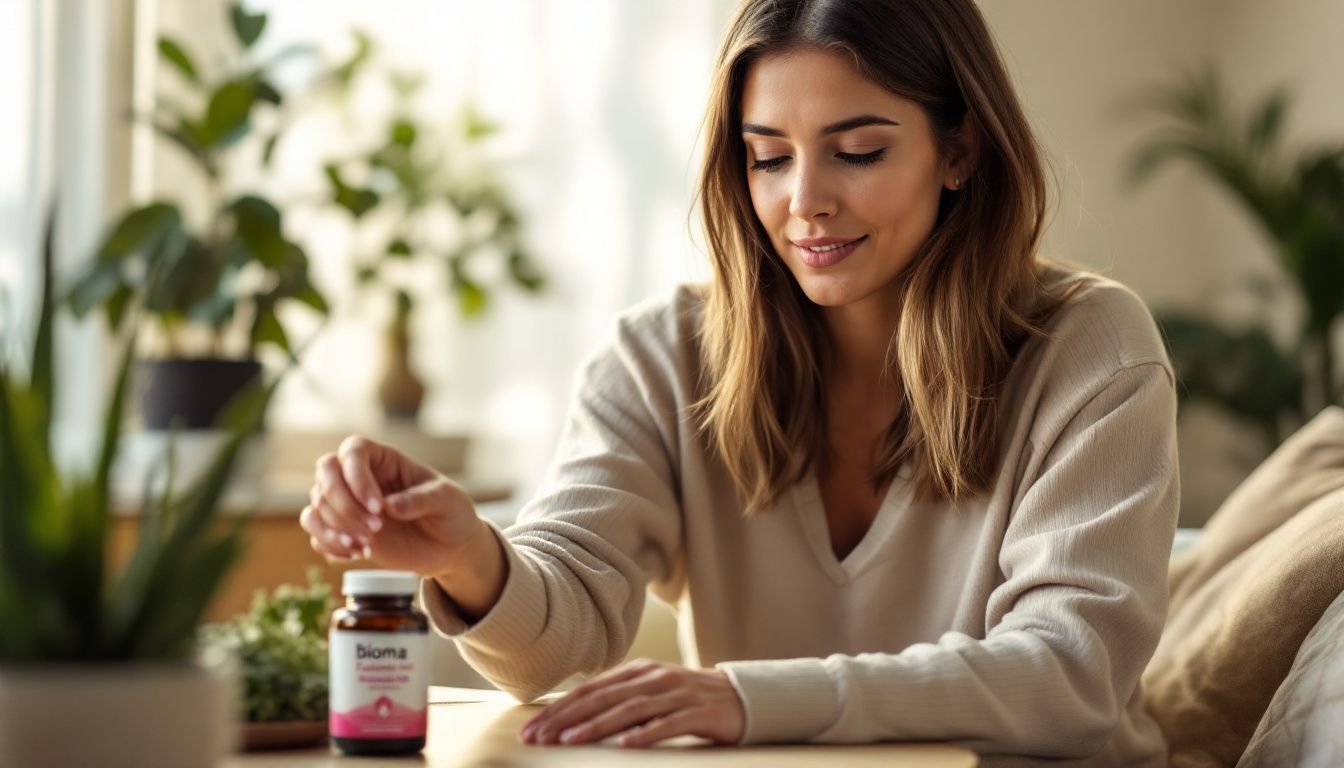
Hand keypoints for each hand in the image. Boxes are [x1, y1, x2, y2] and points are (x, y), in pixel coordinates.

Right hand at [298, 435, 483, 575]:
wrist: (450, 547)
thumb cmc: (451, 513)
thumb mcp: (447, 501)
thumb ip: (421, 500)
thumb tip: (391, 506)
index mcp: (386, 461)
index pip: (353, 451)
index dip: (357, 477)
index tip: (379, 508)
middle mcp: (361, 479)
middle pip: (325, 474)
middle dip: (343, 505)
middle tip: (375, 530)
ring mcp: (350, 505)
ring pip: (316, 505)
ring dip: (332, 528)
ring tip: (364, 546)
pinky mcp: (345, 531)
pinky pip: (317, 534)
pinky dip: (329, 545)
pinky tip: (357, 554)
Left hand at [520, 659, 744, 747]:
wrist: (742, 697)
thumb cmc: (688, 699)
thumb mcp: (651, 692)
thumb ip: (619, 697)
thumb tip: (574, 715)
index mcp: (638, 671)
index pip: (590, 690)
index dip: (559, 708)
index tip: (532, 728)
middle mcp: (654, 677)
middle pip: (603, 697)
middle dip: (566, 718)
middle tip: (538, 737)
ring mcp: (676, 693)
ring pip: (629, 709)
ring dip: (596, 725)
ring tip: (570, 741)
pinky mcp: (698, 712)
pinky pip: (668, 724)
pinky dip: (645, 733)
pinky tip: (624, 745)